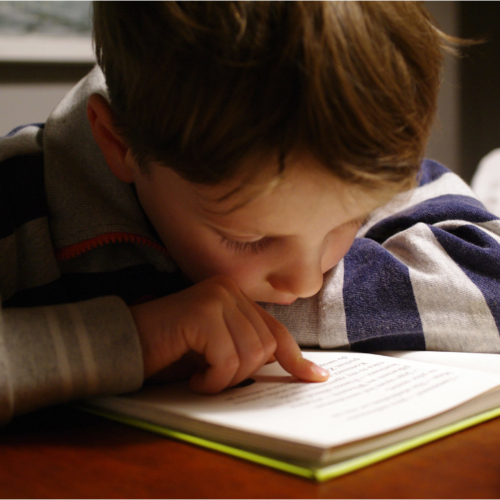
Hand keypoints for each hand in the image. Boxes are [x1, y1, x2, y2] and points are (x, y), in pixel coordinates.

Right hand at [129, 275, 328, 392]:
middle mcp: (228, 289)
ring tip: (201, 377)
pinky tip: (193, 377)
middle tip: (213, 378)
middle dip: (243, 374)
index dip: (297, 358)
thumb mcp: (217, 350)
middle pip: (265, 346)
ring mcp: (216, 297)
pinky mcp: (202, 312)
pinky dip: (212, 380)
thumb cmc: (169, 351)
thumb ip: (248, 349)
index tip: (316, 378)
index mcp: (235, 296)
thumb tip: (295, 369)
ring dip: (226, 379)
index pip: (275, 331)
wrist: (123, 345)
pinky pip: (226, 360)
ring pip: (250, 355)